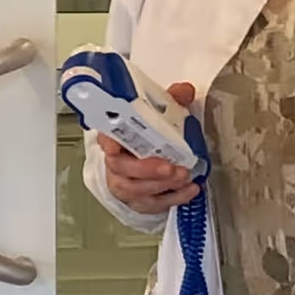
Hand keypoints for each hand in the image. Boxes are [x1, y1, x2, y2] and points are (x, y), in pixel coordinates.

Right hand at [100, 81, 203, 214]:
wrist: (144, 163)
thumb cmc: (148, 138)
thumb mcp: (159, 115)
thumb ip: (171, 101)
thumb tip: (185, 90)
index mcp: (115, 138)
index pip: (105, 137)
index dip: (109, 141)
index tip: (115, 145)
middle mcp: (116, 163)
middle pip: (121, 168)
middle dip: (147, 169)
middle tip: (170, 167)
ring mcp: (125, 184)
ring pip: (136, 189)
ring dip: (162, 184)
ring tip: (183, 176)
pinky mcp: (139, 201)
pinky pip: (153, 204)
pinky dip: (173, 198)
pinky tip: (189, 190)